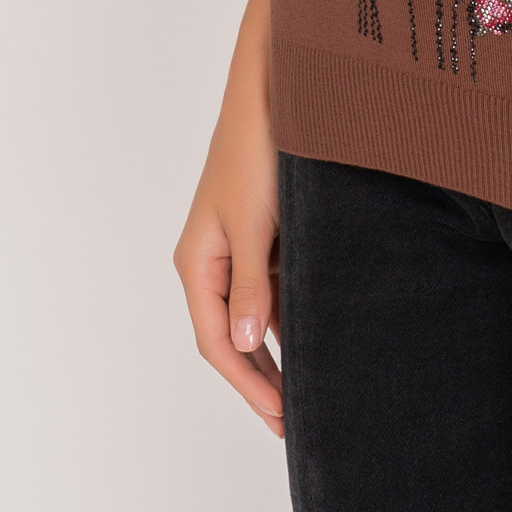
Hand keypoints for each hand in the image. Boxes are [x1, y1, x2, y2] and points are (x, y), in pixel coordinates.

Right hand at [173, 0, 283, 435]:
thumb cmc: (257, 152)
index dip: (250, 385)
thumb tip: (247, 345)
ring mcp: (236, 245)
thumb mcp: (256, 225)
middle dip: (260, 380)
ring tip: (307, 390)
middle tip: (294, 421)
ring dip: (276, 349)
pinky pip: (270, 286)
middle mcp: (211, 259)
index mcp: (198, 262)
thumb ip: (251, 287)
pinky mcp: (260, 230)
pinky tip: (314, 335)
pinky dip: (288, 313)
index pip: (219, 343)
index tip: (282, 418)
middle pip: (232, 336)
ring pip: (253, 313)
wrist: (272, 90)